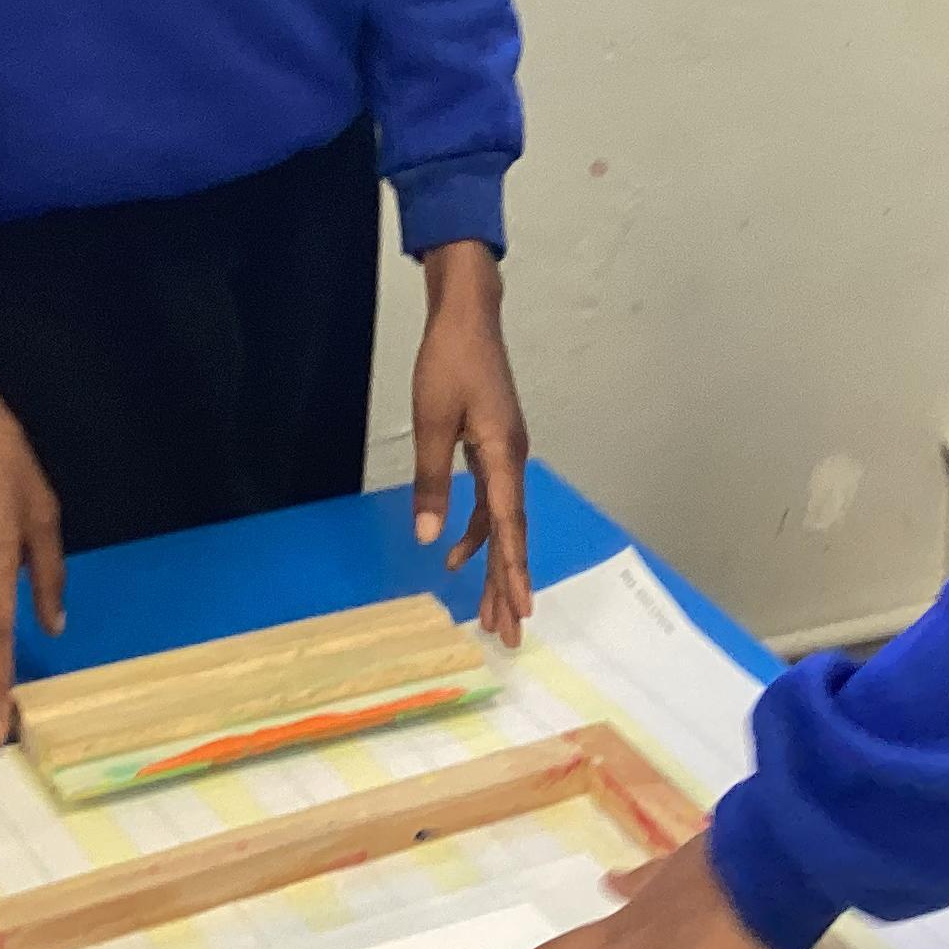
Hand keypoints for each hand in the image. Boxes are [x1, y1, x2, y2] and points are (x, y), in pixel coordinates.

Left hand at [410, 241, 532, 646]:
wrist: (468, 316)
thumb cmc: (449, 362)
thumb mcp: (432, 421)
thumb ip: (432, 481)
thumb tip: (429, 537)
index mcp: (502, 455)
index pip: (510, 526)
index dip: (513, 572)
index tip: (519, 610)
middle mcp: (513, 460)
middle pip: (513, 534)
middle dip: (509, 585)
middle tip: (508, 633)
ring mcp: (506, 455)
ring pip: (505, 522)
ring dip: (496, 565)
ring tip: (488, 611)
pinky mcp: (494, 448)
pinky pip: (493, 502)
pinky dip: (480, 532)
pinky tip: (458, 553)